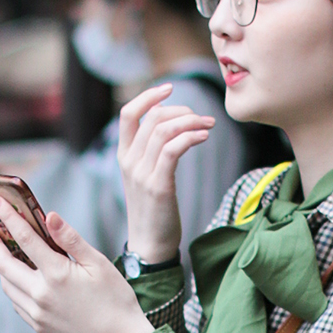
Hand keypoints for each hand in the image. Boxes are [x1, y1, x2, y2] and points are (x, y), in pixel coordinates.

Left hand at [0, 204, 152, 332]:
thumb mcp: (98, 263)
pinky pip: (16, 302)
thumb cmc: (115, 300)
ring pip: (6, 285)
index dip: (8, 217)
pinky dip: (13, 286)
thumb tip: (49, 216)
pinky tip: (21, 278)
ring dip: (2, 266)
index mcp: (57, 275)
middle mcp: (41, 295)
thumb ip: (70, 239)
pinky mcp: (39, 326)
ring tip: (6, 252)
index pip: (24, 238)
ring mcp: (37, 313)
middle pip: (4, 264)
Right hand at [117, 80, 213, 263]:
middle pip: (153, 118)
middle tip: (204, 117)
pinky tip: (204, 137)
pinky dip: (191, 137)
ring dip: (192, 121)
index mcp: (123, 156)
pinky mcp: (158, 186)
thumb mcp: (146, 176)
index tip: (170, 88)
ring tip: (209, 126)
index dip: (148, 96)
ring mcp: (142, 173)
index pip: (128, 113)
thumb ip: (152, 153)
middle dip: (182, 110)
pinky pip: (173, 149)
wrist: (149, 244)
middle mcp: (129, 161)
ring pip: (164, 130)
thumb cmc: (154, 210)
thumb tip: (172, 127)